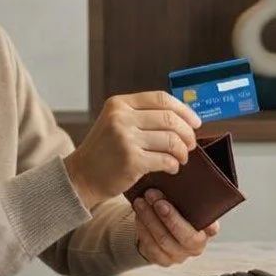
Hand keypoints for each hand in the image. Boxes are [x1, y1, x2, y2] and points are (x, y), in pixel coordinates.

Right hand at [63, 91, 201, 208]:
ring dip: (182, 151)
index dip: (184, 110)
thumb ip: (142, 116)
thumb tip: (183, 117)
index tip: (195, 122)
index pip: (161, 99)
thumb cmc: (103, 151)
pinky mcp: (132, 161)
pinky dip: (174, 165)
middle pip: (169, 119)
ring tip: (181, 158)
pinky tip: (171, 168)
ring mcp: (126, 139)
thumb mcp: (115, 123)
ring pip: (171, 140)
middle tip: (190, 144)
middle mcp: (121, 118)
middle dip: (187, 133)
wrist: (80, 176)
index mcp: (119, 104)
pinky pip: (165, 160)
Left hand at [132, 188, 217, 265]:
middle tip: (154, 196)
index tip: (196, 209)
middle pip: (185, 235)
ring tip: (141, 201)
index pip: (211, 228)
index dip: (207, 224)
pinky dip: (142, 229)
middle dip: (168, 215)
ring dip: (150, 219)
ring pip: (164, 240)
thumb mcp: (185, 202)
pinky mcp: (162, 260)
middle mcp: (196, 246)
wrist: (160, 227)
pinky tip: (138, 215)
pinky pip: (151, 247)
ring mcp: (179, 255)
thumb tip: (184, 171)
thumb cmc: (176, 210)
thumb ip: (189, 196)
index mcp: (207, 230)